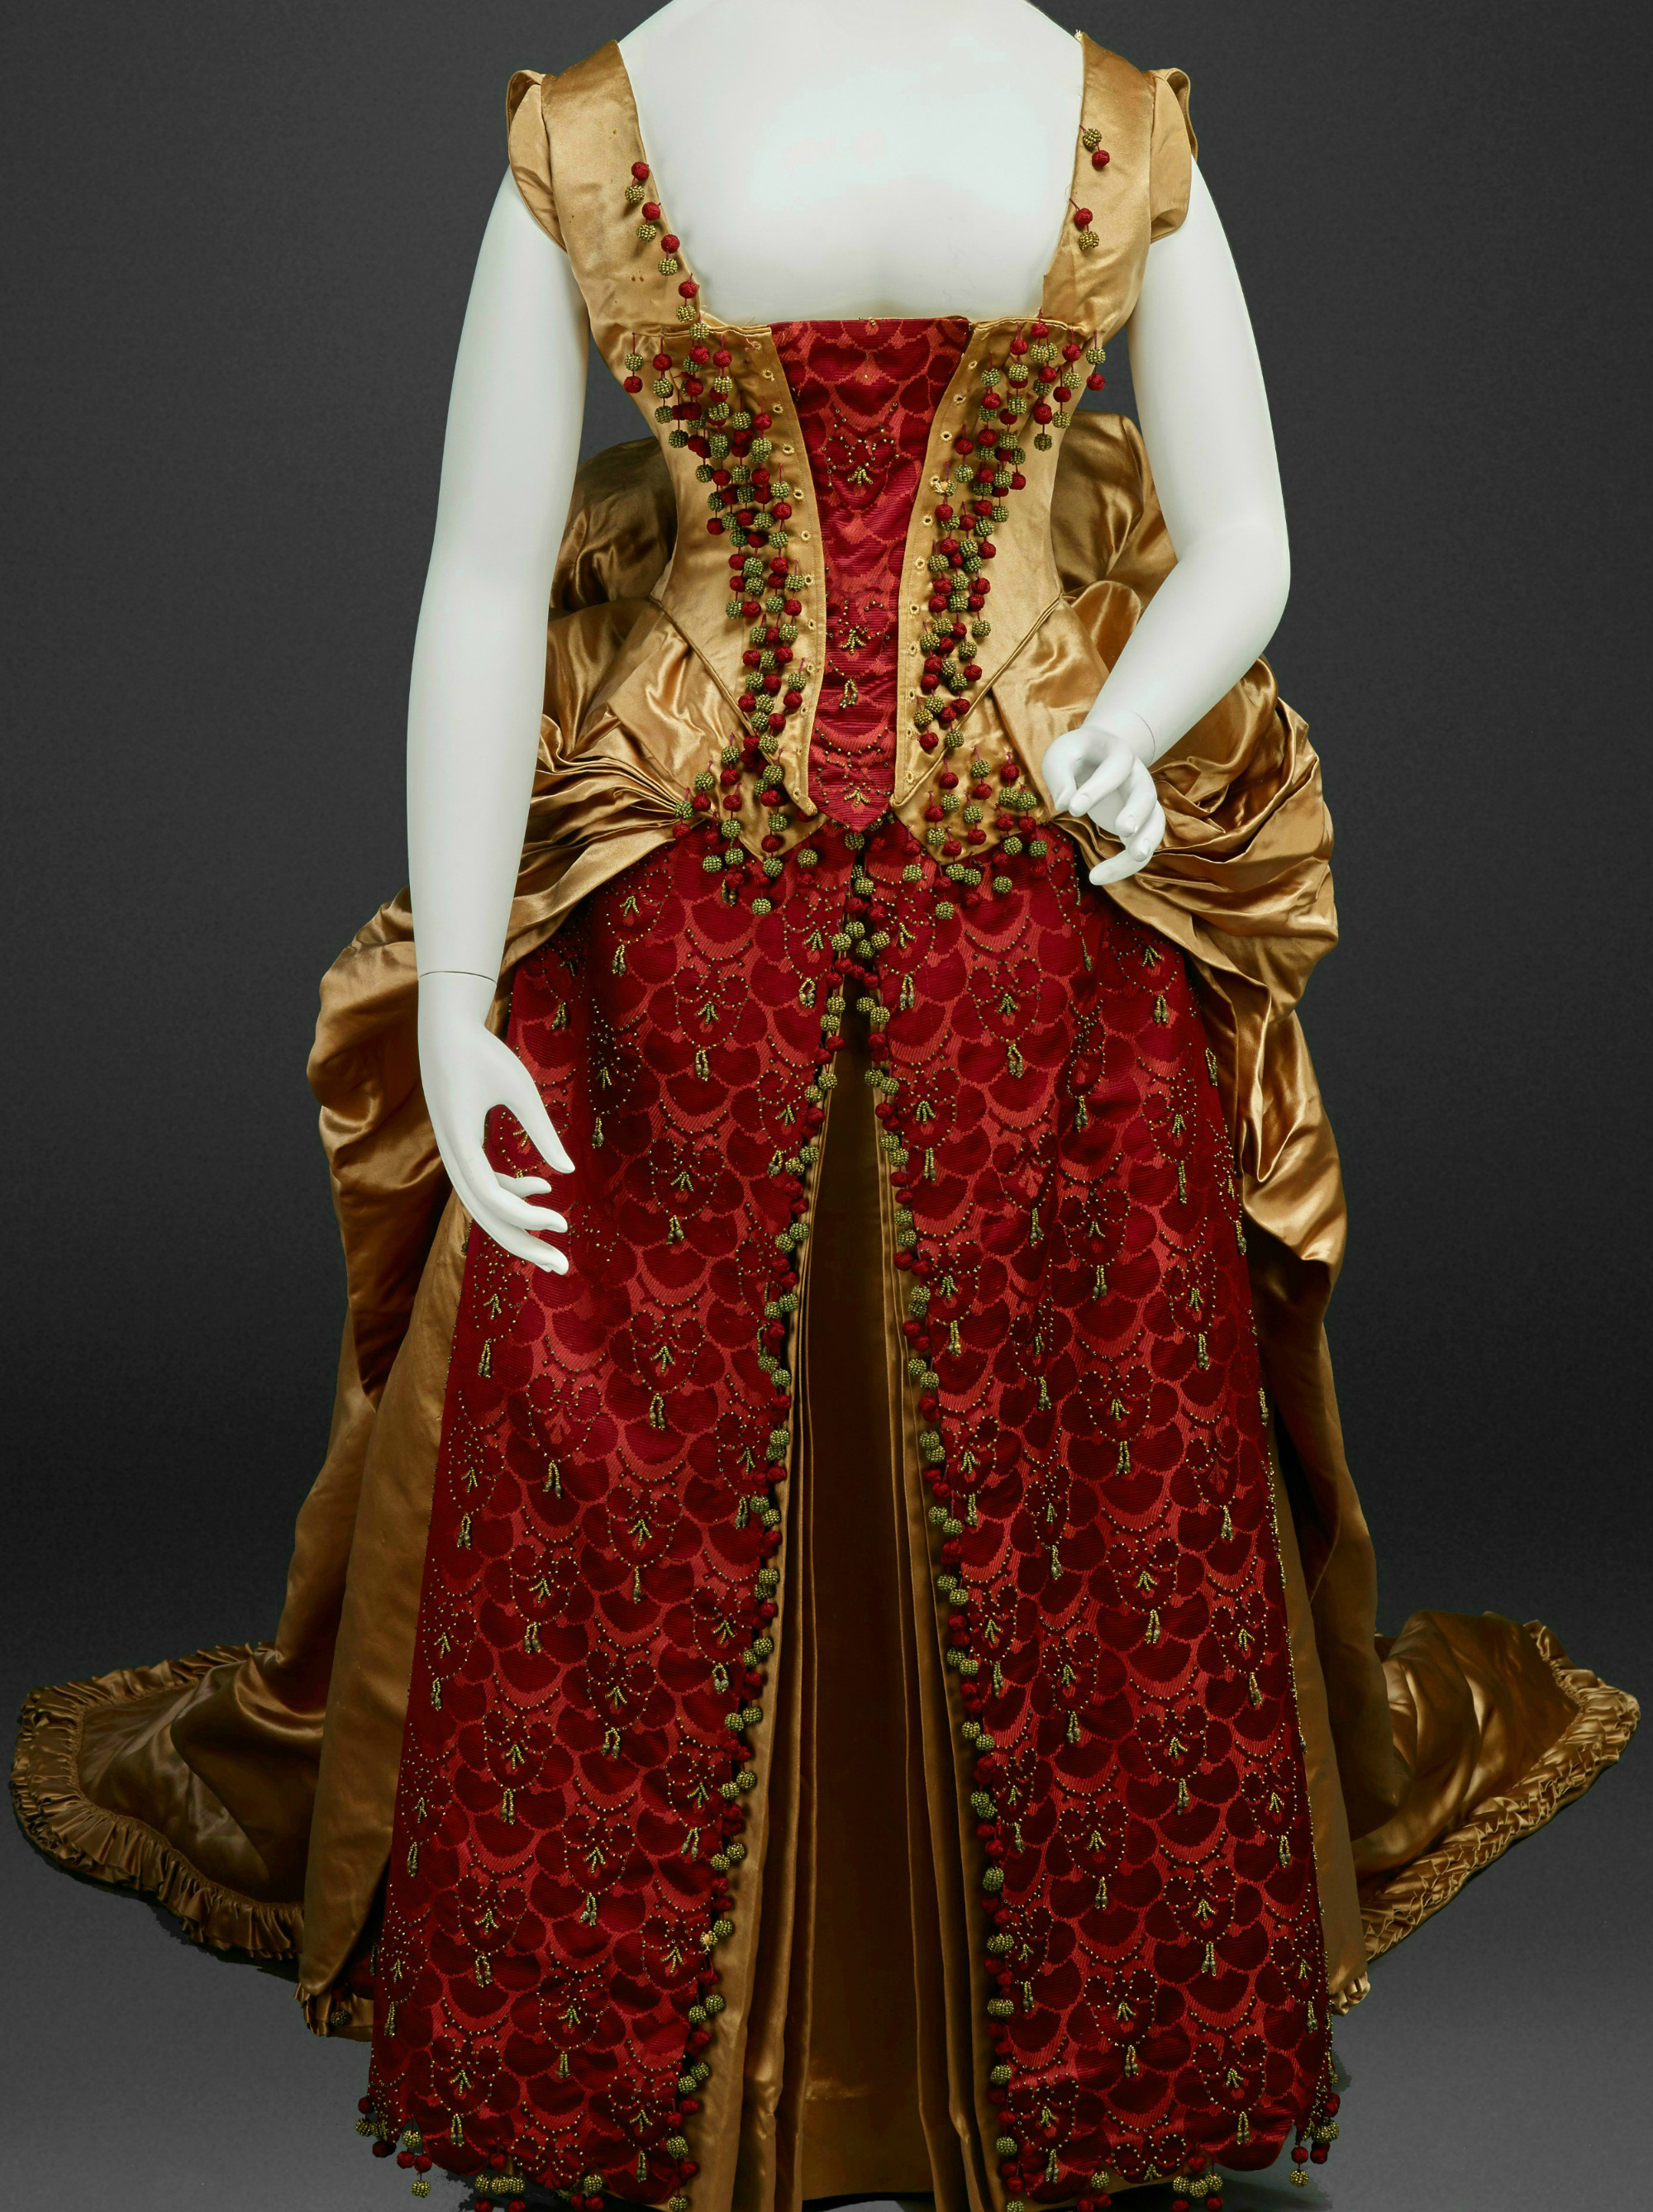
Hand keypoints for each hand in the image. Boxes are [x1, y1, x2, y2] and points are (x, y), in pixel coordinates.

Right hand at [417, 969, 573, 1271]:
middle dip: (524, 1244)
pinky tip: (543, 1186)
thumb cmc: (484, 1053)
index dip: (527, 1216)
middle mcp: (451, 1157)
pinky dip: (512, 1192)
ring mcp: (453, 1156)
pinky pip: (484, 1184)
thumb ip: (543, 1130)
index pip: (492, 1198)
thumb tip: (569, 1172)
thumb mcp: (520, 1088)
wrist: (446, 1030)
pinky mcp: (461, 1149)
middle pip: (485, 1216)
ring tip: (555, 1244)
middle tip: (562, 1267)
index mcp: (460, 1144)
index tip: (564, 1222)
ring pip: (483, 1206)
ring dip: (518, 1226)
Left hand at [1041, 717, 1166, 885]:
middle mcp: (1137, 776)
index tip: (1073, 809)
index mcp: (1118, 752)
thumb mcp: (1059, 755)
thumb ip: (1060, 775)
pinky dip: (1124, 864)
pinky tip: (1097, 877)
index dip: (1098, 788)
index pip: (1116, 766)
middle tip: (1124, 830)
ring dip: (1146, 841)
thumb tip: (1063, 804)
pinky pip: (1139, 845)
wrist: (1094, 755)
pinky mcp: (1138, 823)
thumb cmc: (1074, 755)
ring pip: (1154, 823)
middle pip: (1146, 793)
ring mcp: (1141, 801)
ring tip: (1135, 857)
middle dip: (1137, 811)